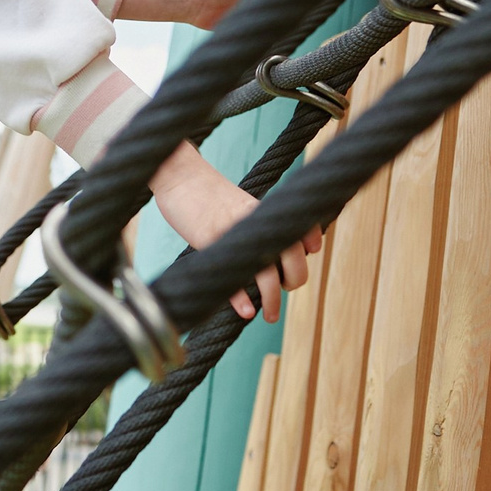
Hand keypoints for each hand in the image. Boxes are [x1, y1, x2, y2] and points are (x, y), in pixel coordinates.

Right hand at [151, 144, 323, 323]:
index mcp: (263, 211)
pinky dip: (241, 299)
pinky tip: (247, 311)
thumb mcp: (238, 202)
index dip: (311, 242)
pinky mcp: (211, 242)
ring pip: (267, 275)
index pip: (301, 227)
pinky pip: (233, 277)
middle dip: (294, 280)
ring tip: (271, 315)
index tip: (311, 252)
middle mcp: (256, 222)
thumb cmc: (207, 193)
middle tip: (285, 289)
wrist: (179, 175)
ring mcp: (234, 234)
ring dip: (272, 301)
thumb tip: (270, 249)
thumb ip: (256, 221)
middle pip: (292, 258)